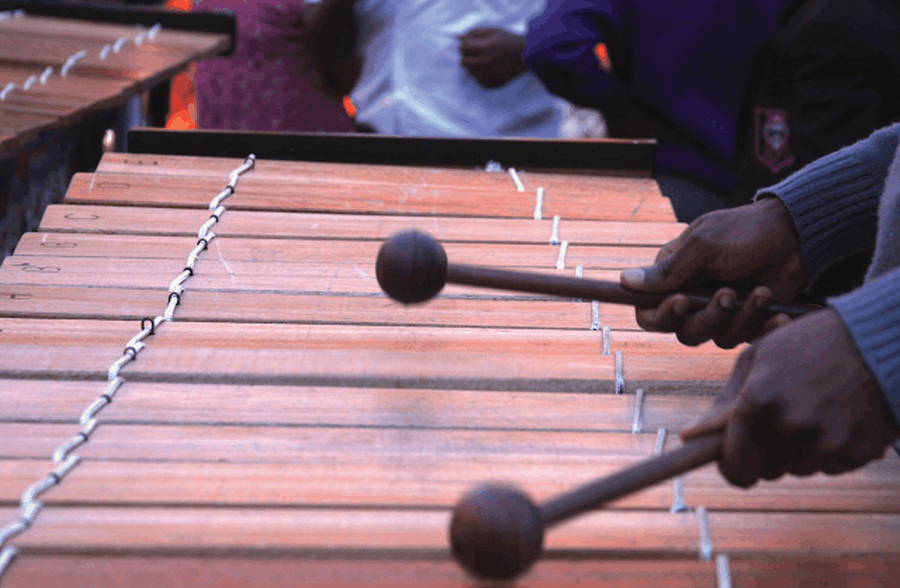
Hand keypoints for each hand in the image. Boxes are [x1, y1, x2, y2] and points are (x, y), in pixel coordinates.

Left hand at [458, 27, 527, 88]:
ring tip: (482, 62)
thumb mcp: (492, 31)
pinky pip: (480, 83)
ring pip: (470, 74)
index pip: (464, 48)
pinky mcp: (495, 83)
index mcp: (486, 47)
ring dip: (473, 68)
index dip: (463, 46)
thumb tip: (458, 37)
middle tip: (472, 55)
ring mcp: (491, 74)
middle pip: (464, 62)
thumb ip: (474, 33)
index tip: (468, 45)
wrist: (526, 54)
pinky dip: (480, 77)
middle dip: (465, 57)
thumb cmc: (508, 40)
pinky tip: (487, 71)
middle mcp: (487, 62)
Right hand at [620, 198, 805, 347]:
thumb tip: (626, 281)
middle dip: (708, 318)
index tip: (681, 302)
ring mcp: (721, 312)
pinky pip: (748, 339)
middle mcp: (692, 299)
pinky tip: (779, 315)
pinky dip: (764, 328)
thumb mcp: (704, 245)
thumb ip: (669, 270)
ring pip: (717, 338)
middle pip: (683, 332)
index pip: (648, 312)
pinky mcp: (747, 320)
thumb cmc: (745, 232)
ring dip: (741, 318)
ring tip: (761, 293)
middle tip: (729, 294)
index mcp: (673, 278)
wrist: (796, 234)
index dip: (660, 316)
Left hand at [681, 309, 899, 487]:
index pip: (734, 467)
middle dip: (764, 455)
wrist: (879, 337)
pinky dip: (829, 449)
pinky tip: (838, 416)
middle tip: (777, 424)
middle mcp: (791, 425)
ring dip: (798, 450)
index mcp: (758, 400)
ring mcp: (828, 441)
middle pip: (765, 473)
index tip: (731, 461)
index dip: (731, 467)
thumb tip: (692, 437)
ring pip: (798, 469)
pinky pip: (830, 466)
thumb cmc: (809, 343)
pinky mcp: (860, 451)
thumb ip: (725, 402)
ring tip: (813, 409)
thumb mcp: (757, 359)